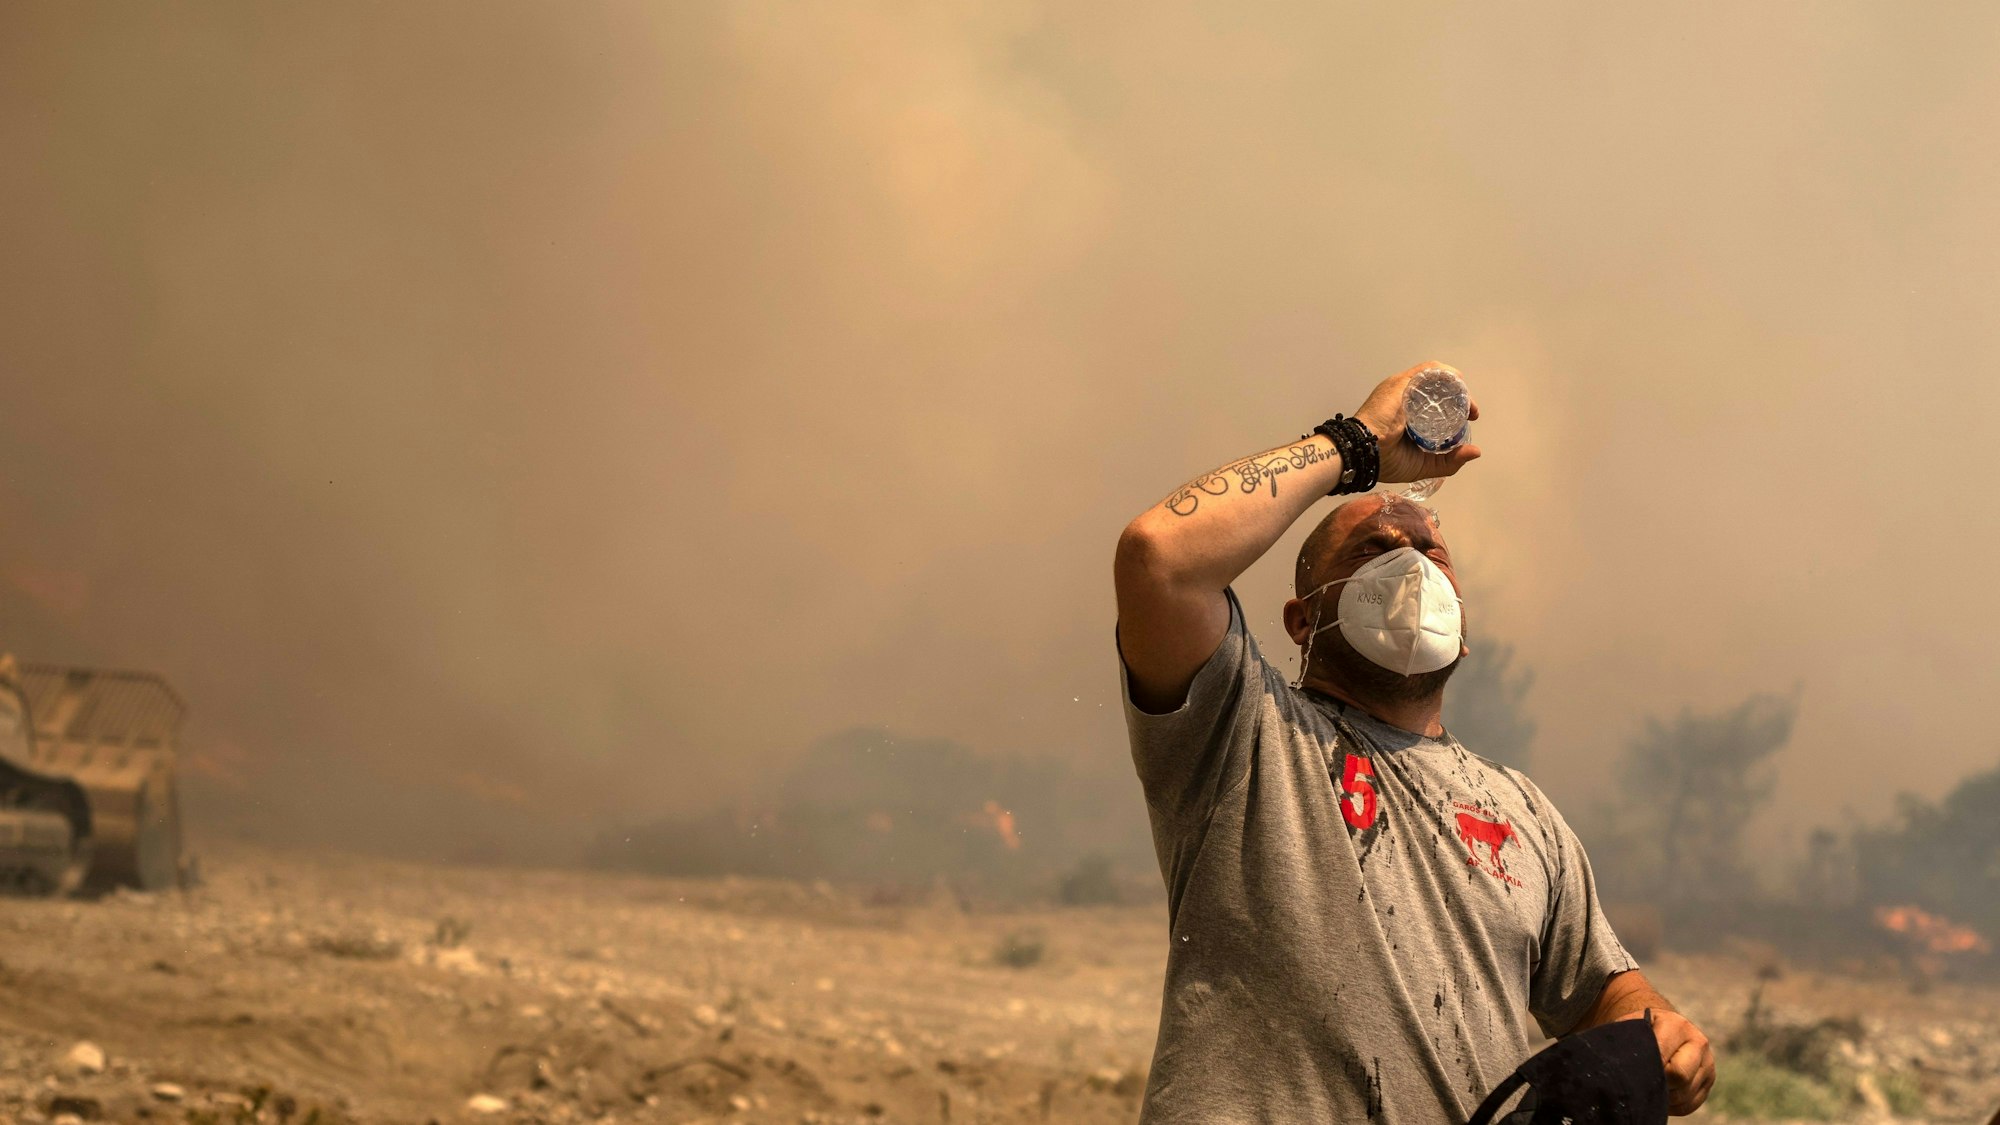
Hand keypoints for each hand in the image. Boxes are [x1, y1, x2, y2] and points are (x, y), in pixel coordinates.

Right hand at [1351, 361, 1482, 484]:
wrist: (1364, 453)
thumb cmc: (1386, 459)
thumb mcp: (1424, 464)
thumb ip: (1449, 461)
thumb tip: (1476, 451)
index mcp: (1406, 413)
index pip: (1435, 403)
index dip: (1455, 408)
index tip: (1468, 418)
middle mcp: (1405, 397)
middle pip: (1438, 389)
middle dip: (1459, 398)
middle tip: (1470, 412)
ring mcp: (1403, 387)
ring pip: (1436, 378)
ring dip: (1456, 386)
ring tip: (1466, 403)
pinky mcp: (1403, 382)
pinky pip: (1429, 371)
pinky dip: (1446, 375)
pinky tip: (1458, 387)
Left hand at [1618, 1007, 1714, 1114]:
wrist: (1658, 1026)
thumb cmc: (1638, 1029)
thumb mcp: (1631, 1027)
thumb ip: (1627, 1042)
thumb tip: (1624, 1068)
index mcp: (1677, 1026)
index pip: (1665, 1058)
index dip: (1647, 1071)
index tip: (1633, 1074)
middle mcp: (1698, 1042)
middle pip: (1681, 1077)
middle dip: (1658, 1083)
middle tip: (1642, 1081)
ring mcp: (1707, 1063)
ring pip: (1684, 1095)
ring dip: (1663, 1096)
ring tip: (1648, 1086)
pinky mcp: (1708, 1080)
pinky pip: (1689, 1105)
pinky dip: (1672, 1106)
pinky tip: (1659, 1094)